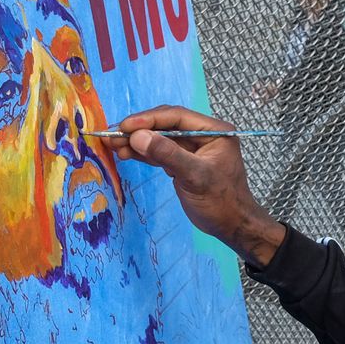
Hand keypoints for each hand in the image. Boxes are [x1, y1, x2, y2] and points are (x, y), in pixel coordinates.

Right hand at [105, 107, 286, 266]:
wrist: (232, 226)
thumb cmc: (221, 202)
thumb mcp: (195, 177)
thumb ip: (168, 155)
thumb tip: (137, 136)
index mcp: (214, 131)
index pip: (177, 117)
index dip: (149, 119)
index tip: (125, 126)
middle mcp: (203, 135)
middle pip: (166, 125)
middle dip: (139, 129)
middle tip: (112, 135)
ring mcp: (192, 148)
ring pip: (160, 138)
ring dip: (137, 141)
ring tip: (112, 145)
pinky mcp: (183, 162)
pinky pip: (160, 152)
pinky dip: (143, 153)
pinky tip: (125, 153)